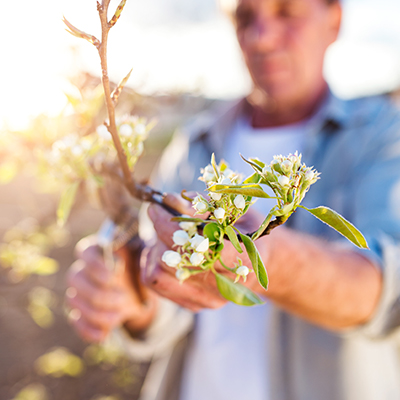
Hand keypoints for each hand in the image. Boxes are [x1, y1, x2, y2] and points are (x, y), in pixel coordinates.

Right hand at [66, 236, 156, 341]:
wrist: (141, 291)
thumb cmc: (140, 267)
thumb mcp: (143, 258)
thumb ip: (134, 255)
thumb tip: (120, 263)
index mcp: (96, 250)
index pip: (84, 251)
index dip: (96, 264)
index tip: (116, 273)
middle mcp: (81, 269)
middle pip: (75, 278)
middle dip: (100, 291)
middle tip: (124, 297)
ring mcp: (77, 292)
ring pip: (74, 301)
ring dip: (98, 310)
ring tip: (122, 313)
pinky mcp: (79, 313)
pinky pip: (76, 322)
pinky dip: (89, 330)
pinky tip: (105, 335)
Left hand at [142, 194, 262, 311]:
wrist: (259, 262)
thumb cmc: (249, 231)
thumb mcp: (238, 211)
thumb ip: (208, 206)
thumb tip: (173, 200)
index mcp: (243, 261)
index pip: (202, 248)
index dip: (176, 226)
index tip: (160, 206)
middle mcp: (225, 286)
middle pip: (177, 260)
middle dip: (160, 230)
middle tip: (156, 211)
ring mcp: (209, 299)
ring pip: (161, 275)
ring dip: (155, 248)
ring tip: (162, 232)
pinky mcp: (194, 304)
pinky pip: (157, 284)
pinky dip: (152, 262)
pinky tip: (163, 249)